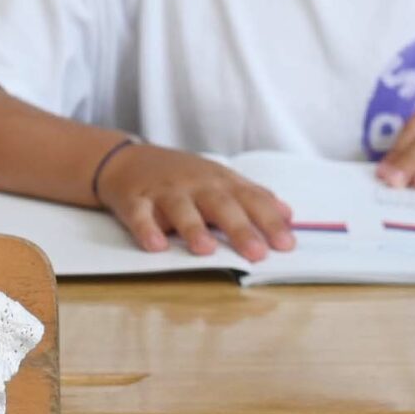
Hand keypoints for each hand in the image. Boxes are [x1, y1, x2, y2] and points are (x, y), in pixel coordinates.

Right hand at [94, 143, 293, 260]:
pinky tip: (156, 245)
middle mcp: (196, 184)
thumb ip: (253, 197)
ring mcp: (164, 192)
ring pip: (181, 208)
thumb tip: (289, 215)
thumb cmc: (182, 176)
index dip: (269, 222)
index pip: (251, 200)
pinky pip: (139, 215)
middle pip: (220, 205)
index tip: (287, 245)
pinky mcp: (134, 200)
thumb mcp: (220, 180)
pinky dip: (146, 229)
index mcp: (220, 182)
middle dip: (240, 228)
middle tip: (257, 253)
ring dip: (193, 228)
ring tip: (206, 249)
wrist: (126, 160)